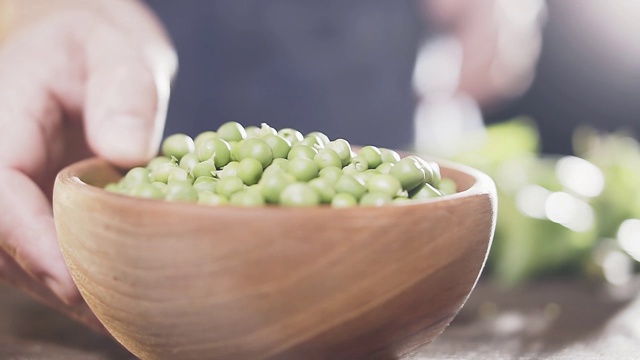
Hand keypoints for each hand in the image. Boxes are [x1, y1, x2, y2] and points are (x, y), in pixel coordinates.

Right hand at [0, 0, 176, 329]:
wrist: (88, 59)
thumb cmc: (99, 51)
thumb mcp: (114, 52)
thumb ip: (122, 94)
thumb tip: (124, 152)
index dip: (31, 241)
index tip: (75, 281)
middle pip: (4, 238)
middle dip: (54, 281)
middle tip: (112, 316)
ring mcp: (9, 192)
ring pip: (17, 257)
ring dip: (65, 292)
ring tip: (120, 318)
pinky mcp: (29, 209)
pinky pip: (39, 252)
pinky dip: (73, 280)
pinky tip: (113, 301)